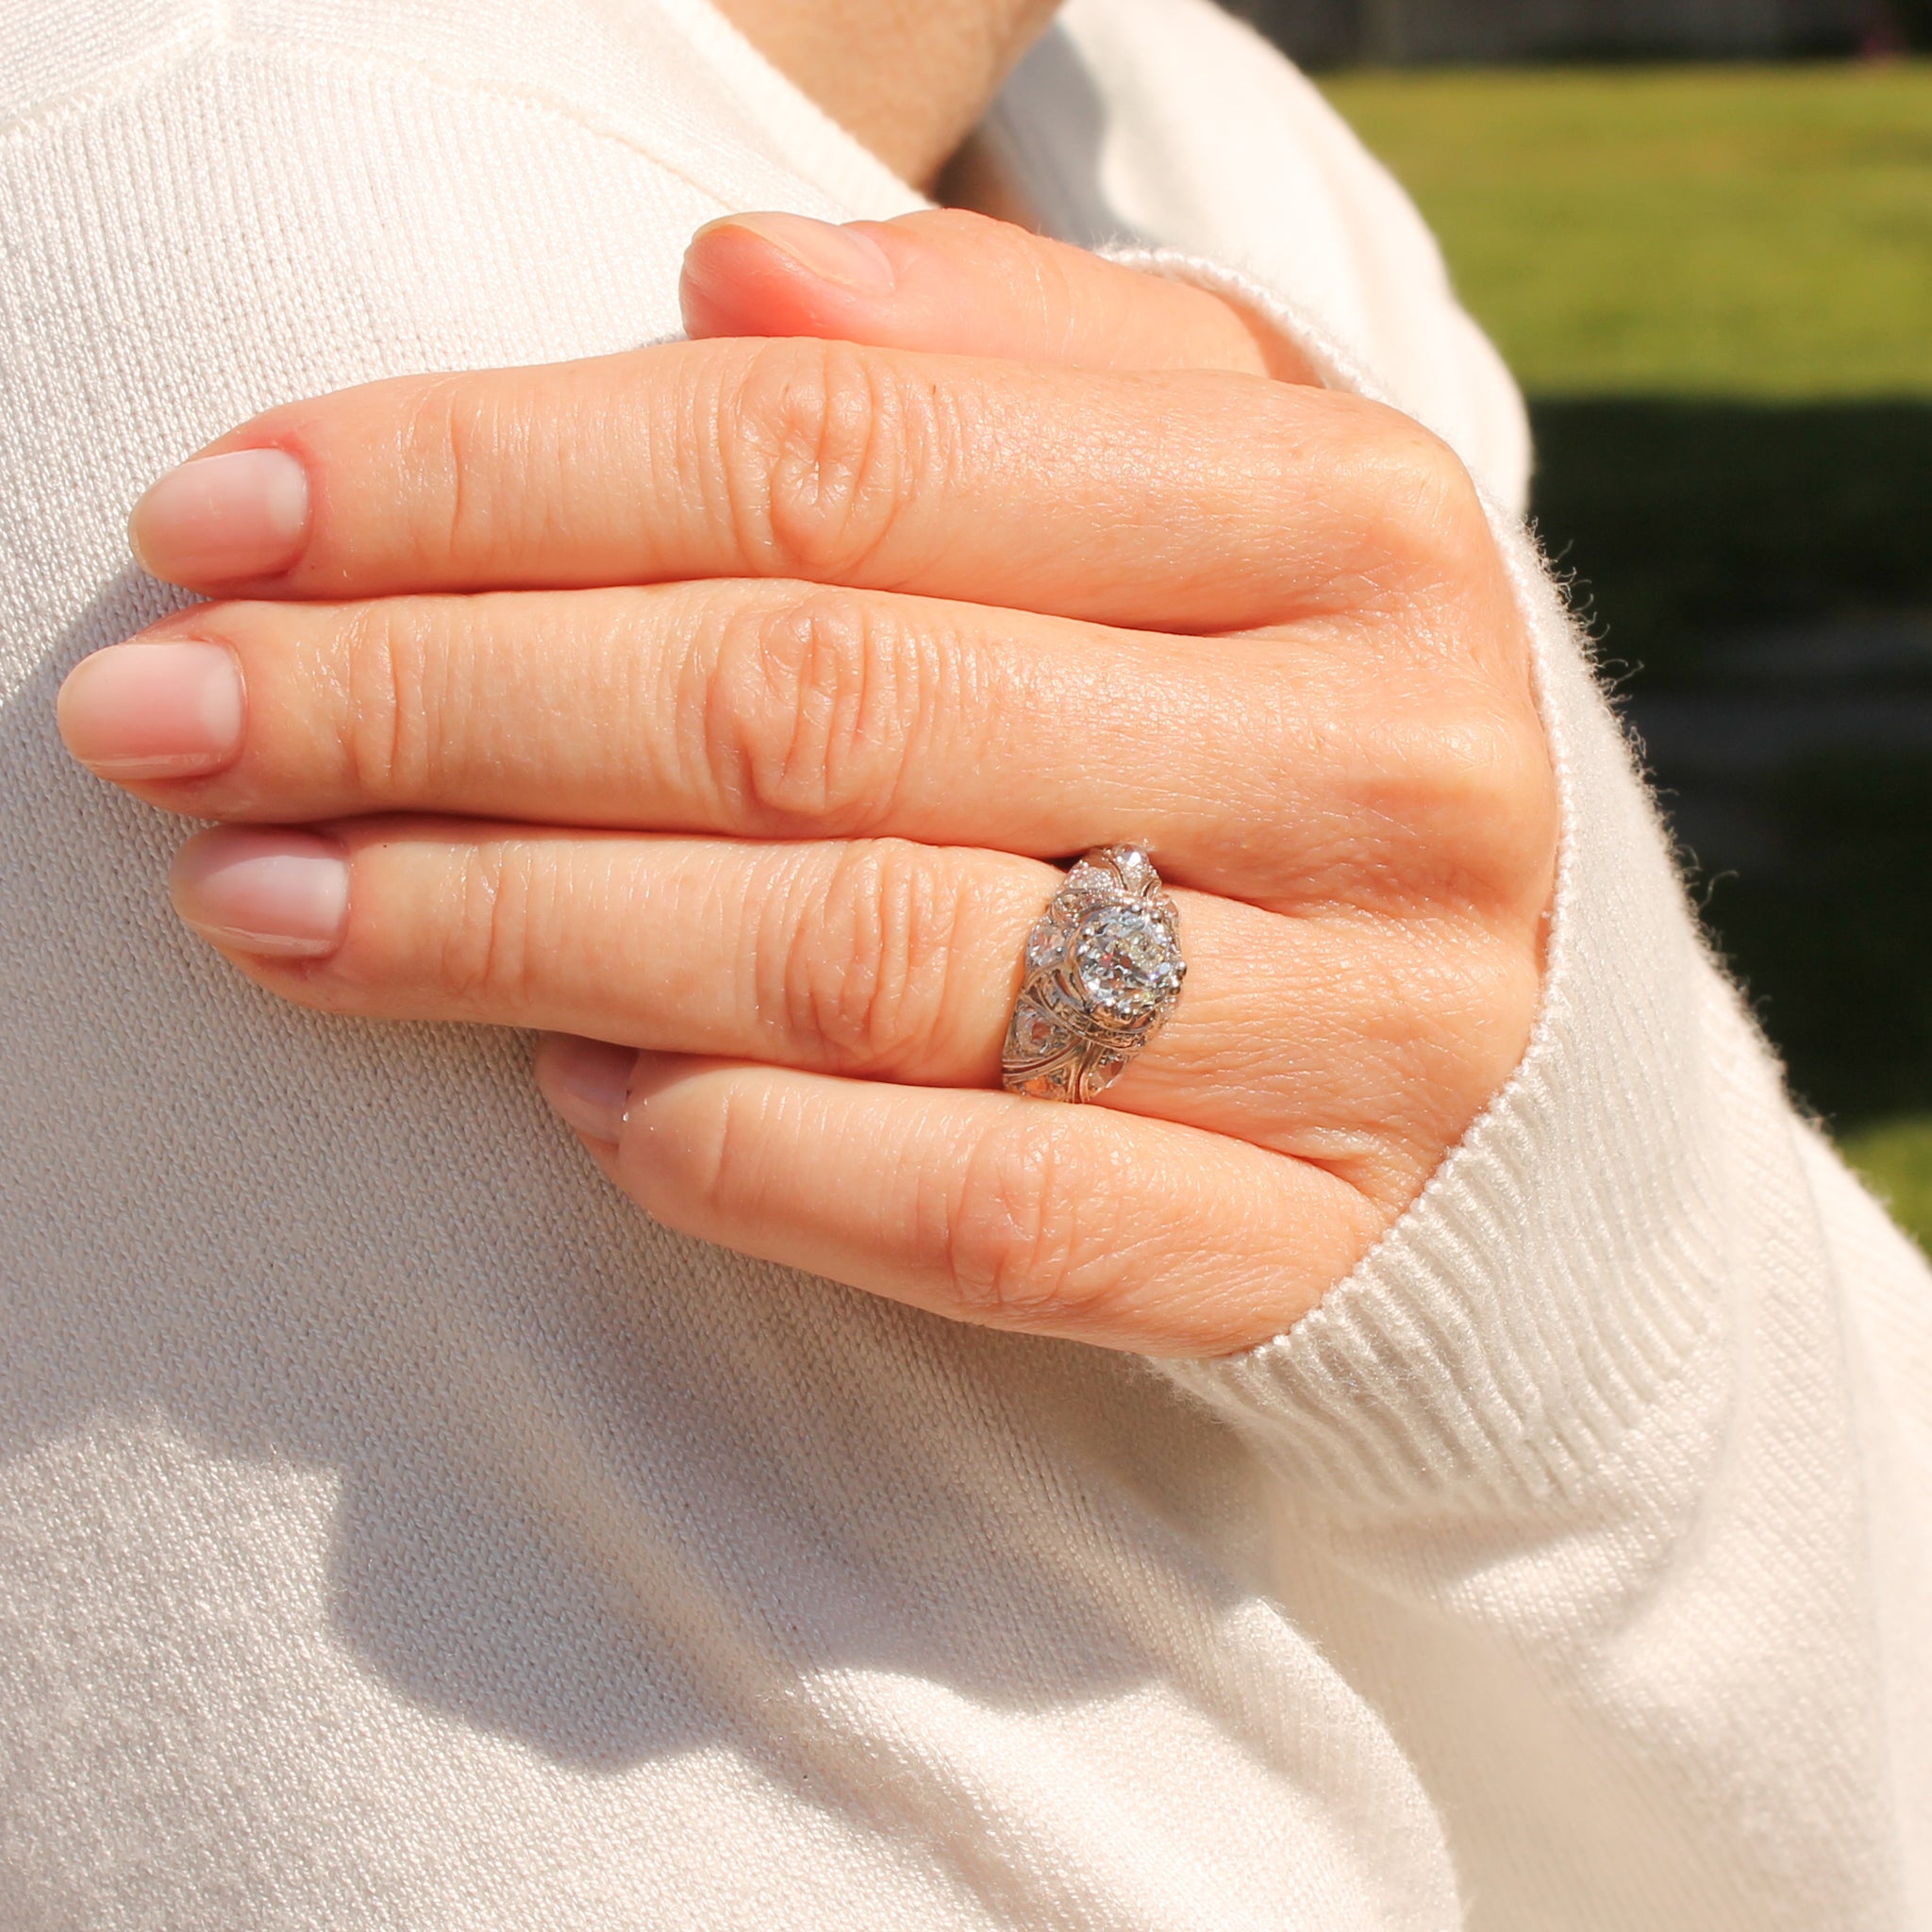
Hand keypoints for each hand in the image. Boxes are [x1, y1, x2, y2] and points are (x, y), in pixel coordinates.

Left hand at [58, 211, 1555, 1357]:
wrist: (1514, 1040)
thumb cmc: (1275, 714)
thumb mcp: (1197, 476)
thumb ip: (997, 359)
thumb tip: (722, 289)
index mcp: (1345, 509)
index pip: (841, 457)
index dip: (494, 476)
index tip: (228, 519)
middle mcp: (1381, 760)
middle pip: (819, 703)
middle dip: (439, 701)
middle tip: (168, 722)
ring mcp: (1367, 1026)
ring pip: (874, 963)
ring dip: (521, 932)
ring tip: (272, 909)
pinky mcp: (1304, 1246)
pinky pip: (992, 1216)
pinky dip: (745, 1155)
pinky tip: (561, 1096)